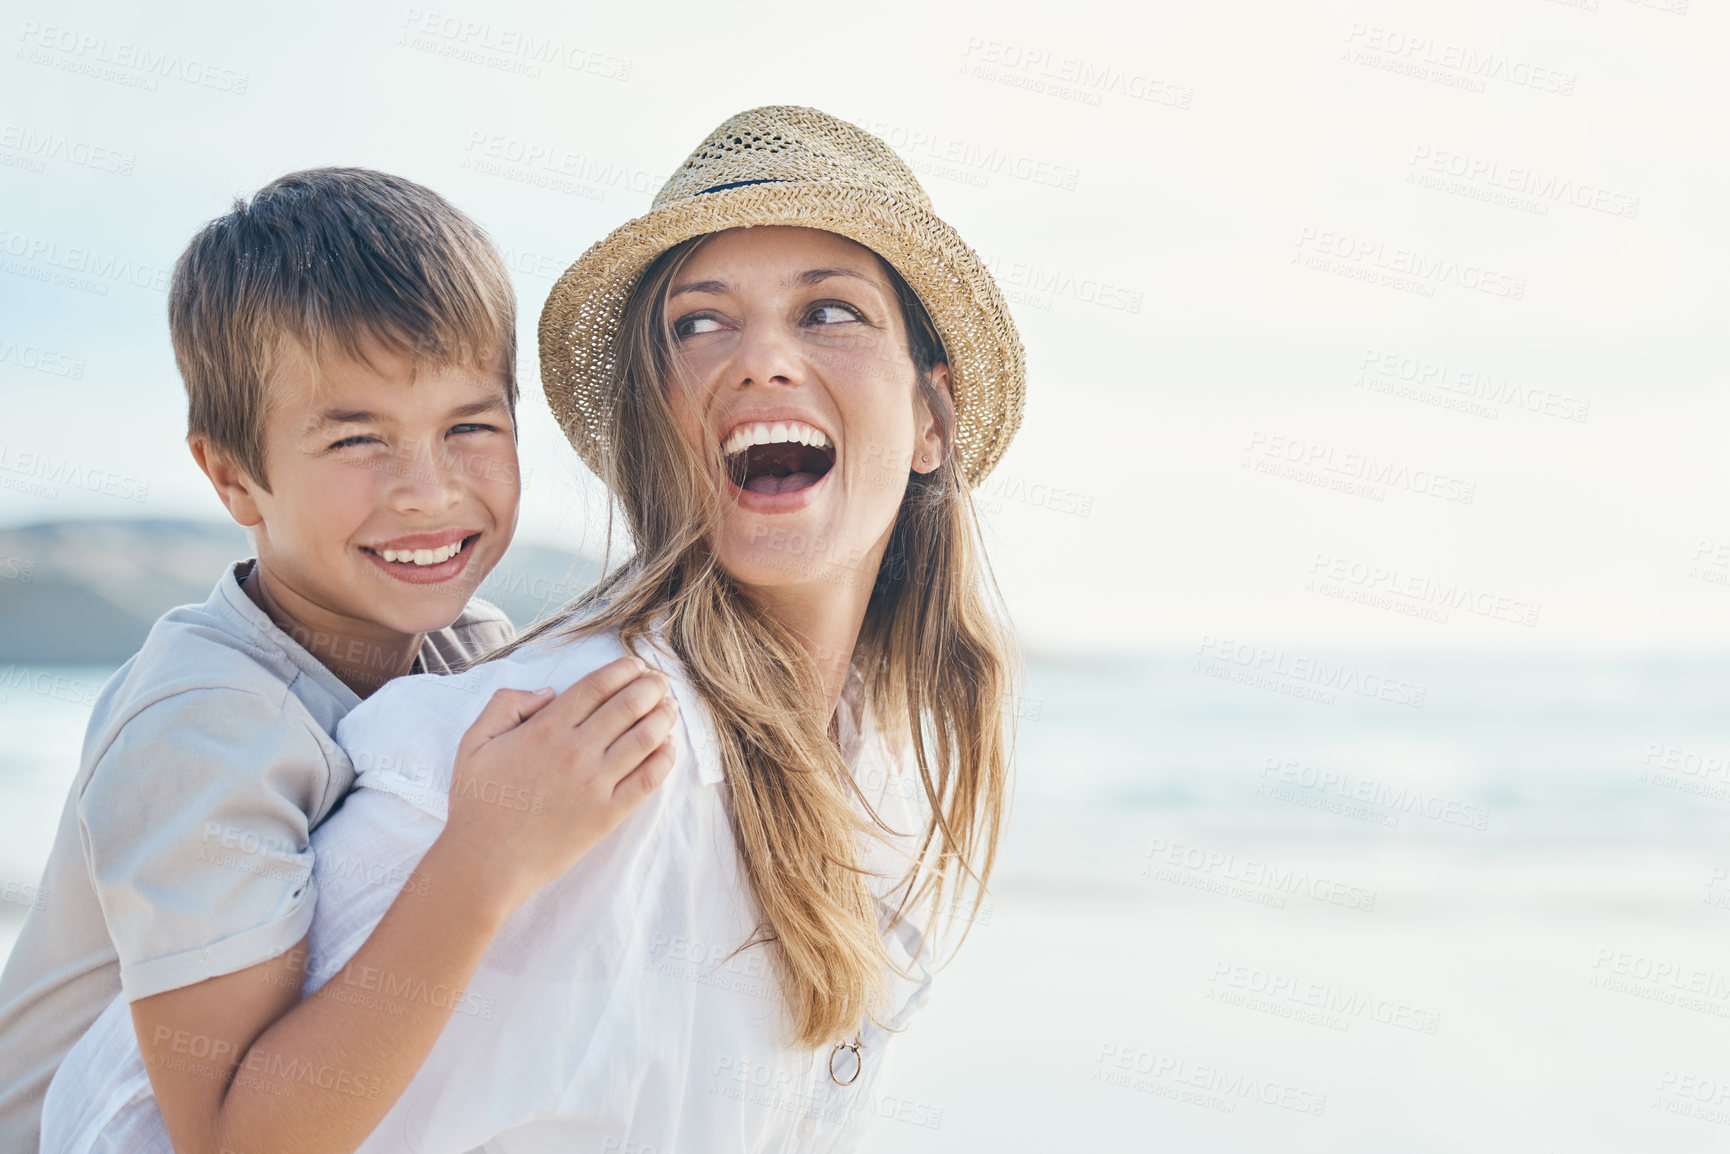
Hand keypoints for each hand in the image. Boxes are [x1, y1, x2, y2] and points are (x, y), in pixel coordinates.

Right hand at [437, 656, 678, 914]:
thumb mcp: (474, 742)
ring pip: (645, 738)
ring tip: (670, 707)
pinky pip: (648, 779)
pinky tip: (669, 746)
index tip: (635, 666)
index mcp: (545, 729)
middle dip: (651, 687)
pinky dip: (665, 758)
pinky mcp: (608, 814)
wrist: (485, 863)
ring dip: (664, 716)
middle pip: (628, 705)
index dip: (623, 670)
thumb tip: (548, 691)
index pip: (596, 686)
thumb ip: (506, 704)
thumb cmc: (477, 803)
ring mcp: (595, 784)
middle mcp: (575, 751)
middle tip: (660, 682)